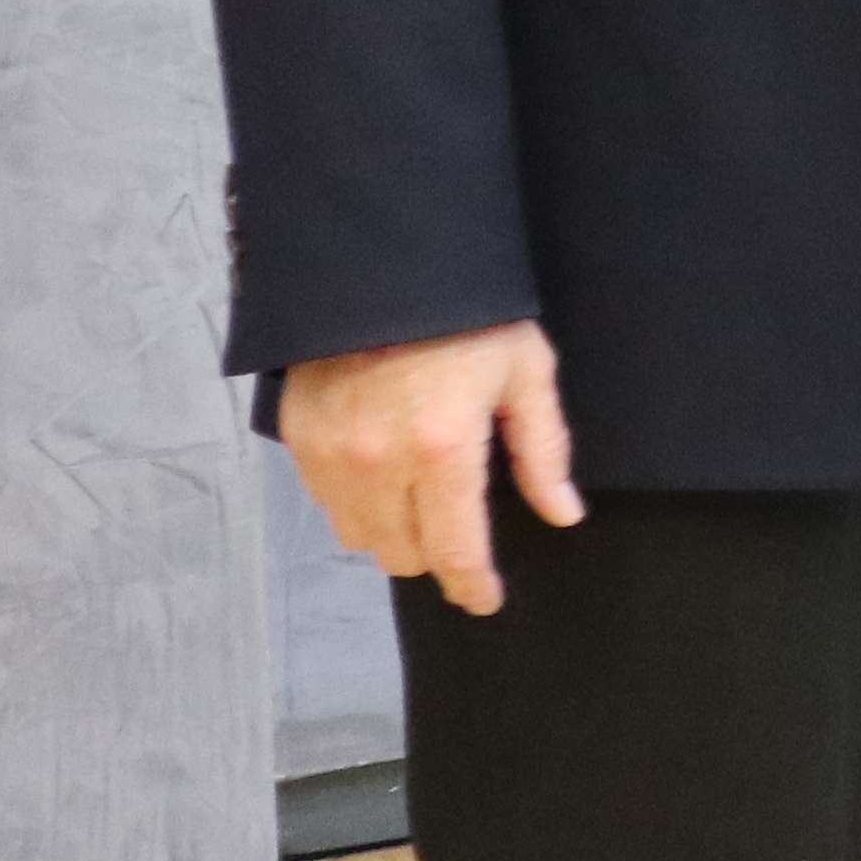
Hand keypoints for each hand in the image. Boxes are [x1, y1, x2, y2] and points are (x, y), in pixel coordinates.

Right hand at [279, 318, 579, 618]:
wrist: (383, 262)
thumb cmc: (468, 313)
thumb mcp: (526, 371)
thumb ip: (542, 451)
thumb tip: (563, 514)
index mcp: (443, 449)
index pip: (454, 550)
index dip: (472, 585)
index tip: (485, 598)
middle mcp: (378, 462)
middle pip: (402, 555)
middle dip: (436, 554)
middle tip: (458, 529)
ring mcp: (329, 452)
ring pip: (358, 537)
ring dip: (392, 532)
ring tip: (419, 497)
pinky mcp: (297, 436)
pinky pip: (325, 502)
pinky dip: (355, 501)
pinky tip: (381, 470)